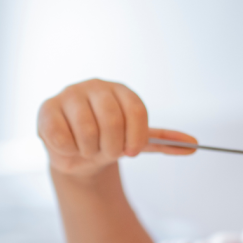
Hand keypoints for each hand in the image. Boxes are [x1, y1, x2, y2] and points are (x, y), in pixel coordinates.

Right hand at [37, 79, 195, 177]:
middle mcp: (95, 87)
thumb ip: (165, 142)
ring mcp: (69, 95)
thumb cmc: (108, 142)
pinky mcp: (47, 109)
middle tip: (108, 152)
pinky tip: (69, 145)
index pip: (136, 110)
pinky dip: (69, 151)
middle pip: (112, 120)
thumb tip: (194, 146)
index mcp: (120, 90)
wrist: (77, 154)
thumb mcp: (137, 142)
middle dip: (112, 147)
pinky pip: (62, 138)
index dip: (136, 137)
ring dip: (90, 151)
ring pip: (87, 131)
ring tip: (87, 149)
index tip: (131, 152)